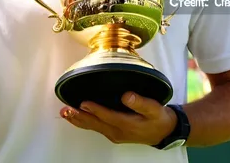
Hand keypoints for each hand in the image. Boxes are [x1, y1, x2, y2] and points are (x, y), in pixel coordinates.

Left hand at [60, 92, 177, 145]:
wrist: (164, 131)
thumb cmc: (159, 118)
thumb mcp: (154, 109)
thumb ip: (140, 103)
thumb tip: (126, 96)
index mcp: (126, 124)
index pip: (107, 116)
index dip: (95, 109)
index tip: (83, 103)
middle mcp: (117, 131)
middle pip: (95, 123)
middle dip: (79, 116)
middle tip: (65, 110)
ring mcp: (114, 133)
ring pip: (93, 126)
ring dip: (78, 120)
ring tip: (65, 113)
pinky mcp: (113, 132)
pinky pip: (96, 127)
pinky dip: (85, 121)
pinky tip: (77, 116)